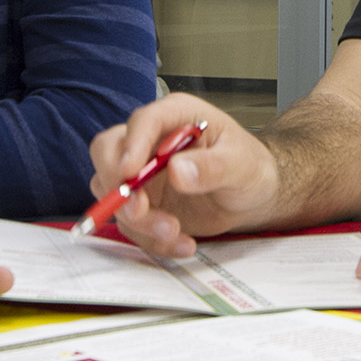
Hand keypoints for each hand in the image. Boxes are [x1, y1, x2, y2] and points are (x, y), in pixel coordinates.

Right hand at [88, 93, 279, 255]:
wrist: (252, 197)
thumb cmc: (249, 168)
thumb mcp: (241, 165)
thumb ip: (212, 166)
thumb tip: (178, 170)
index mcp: (176, 116)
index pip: (142, 122)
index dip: (131, 146)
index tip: (129, 173)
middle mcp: (151, 141)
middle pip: (108, 152)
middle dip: (117, 185)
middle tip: (140, 210)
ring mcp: (142, 173)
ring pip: (111, 192)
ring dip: (136, 219)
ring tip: (174, 232)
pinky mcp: (143, 203)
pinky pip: (130, 223)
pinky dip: (150, 239)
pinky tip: (183, 243)